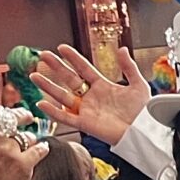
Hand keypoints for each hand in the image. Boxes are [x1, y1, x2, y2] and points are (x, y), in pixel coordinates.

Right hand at [0, 59, 45, 179]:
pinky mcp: (23, 163)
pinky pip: (40, 147)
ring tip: (20, 150)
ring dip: (29, 138)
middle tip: (23, 119)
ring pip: (27, 132)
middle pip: (12, 115)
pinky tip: (34, 156)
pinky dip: (41, 150)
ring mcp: (6, 150)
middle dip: (21, 116)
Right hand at [31, 45, 154, 143]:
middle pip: (69, 79)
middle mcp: (92, 97)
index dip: (73, 58)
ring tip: (33, 75)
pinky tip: (41, 102)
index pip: (84, 68)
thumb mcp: (138, 85)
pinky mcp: (85, 124)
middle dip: (56, 67)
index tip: (61, 47)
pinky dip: (53, 111)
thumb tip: (122, 48)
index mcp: (103, 87)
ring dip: (48, 86)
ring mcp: (87, 110)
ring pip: (62, 96)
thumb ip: (129, 67)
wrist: (145, 132)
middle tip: (43, 55)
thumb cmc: (144, 112)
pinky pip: (65, 117)